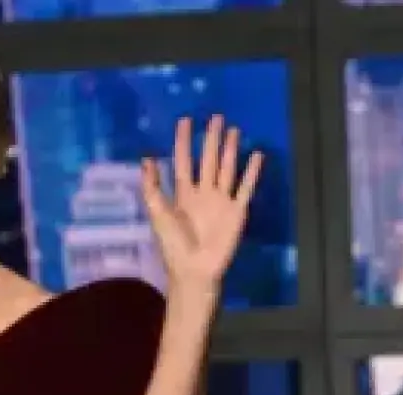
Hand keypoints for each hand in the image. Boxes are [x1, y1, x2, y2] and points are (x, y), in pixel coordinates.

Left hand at [141, 115, 262, 298]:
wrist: (194, 270)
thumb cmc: (173, 246)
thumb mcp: (157, 215)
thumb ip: (152, 188)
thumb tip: (145, 159)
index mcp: (183, 194)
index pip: (183, 161)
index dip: (183, 141)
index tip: (185, 121)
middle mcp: (203, 193)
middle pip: (207, 160)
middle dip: (211, 139)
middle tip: (216, 117)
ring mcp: (221, 201)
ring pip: (226, 169)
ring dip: (230, 150)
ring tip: (234, 130)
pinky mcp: (236, 212)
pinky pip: (245, 188)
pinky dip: (251, 173)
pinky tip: (256, 156)